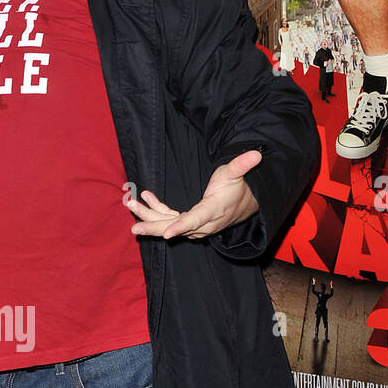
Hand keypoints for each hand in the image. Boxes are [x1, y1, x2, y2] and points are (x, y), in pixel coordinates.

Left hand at [125, 150, 261, 240]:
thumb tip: (256, 153)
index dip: (182, 226)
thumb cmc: (237, 186)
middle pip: (176, 227)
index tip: (167, 233)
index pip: (196, 220)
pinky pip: (170, 220)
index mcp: (214, 211)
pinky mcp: (189, 224)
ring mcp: (195, 226)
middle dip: (154, 226)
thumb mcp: (236, 173)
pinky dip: (156, 210)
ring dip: (148, 216)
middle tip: (134, 227)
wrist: (244, 203)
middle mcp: (203, 223)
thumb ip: (241, 164)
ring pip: (168, 224)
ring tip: (130, 204)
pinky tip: (147, 198)